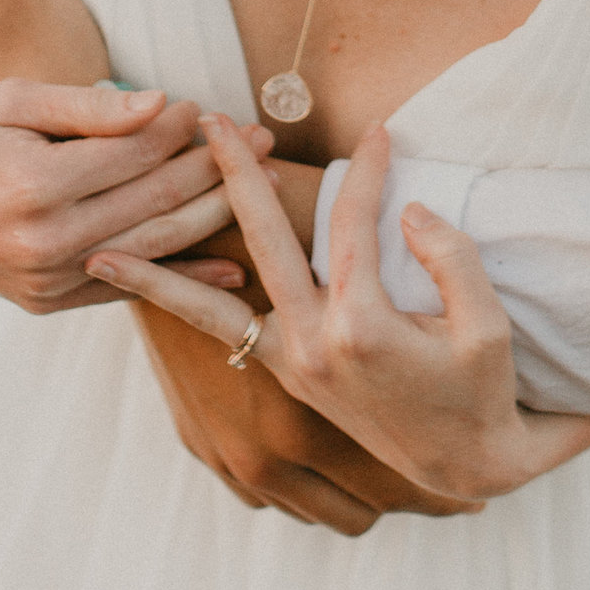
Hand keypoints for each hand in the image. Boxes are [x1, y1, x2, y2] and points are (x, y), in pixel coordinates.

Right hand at [0, 77, 250, 311]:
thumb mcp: (12, 101)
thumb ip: (88, 107)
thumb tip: (160, 104)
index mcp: (36, 185)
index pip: (133, 152)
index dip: (178, 126)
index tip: (208, 106)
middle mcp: (45, 240)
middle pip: (155, 199)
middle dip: (217, 167)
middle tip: (263, 140)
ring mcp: (48, 278)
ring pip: (153, 246)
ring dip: (214, 215)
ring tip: (261, 187)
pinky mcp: (49, 301)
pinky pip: (130, 289)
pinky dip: (183, 277)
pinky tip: (232, 265)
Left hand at [90, 120, 589, 504]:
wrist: (467, 466)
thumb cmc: (483, 392)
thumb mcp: (487, 328)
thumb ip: (451, 260)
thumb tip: (408, 210)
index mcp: (363, 328)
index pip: (353, 224)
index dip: (368, 171)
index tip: (379, 130)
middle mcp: (314, 347)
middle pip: (263, 243)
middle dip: (235, 176)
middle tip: (207, 123)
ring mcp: (293, 367)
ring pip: (211, 307)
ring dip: (164, 267)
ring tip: (102, 247)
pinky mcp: (287, 377)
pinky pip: (222, 337)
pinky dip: (181, 308)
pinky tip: (140, 287)